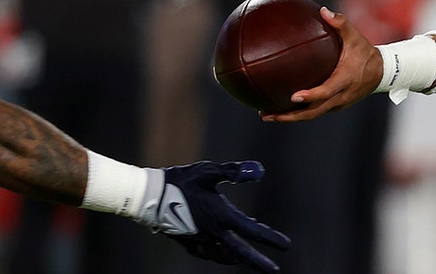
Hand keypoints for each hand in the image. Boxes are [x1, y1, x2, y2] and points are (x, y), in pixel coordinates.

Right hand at [140, 160, 289, 272]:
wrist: (149, 197)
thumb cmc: (181, 180)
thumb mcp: (208, 172)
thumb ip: (233, 171)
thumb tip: (258, 170)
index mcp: (221, 216)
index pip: (252, 230)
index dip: (270, 238)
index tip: (286, 246)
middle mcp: (213, 233)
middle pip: (241, 252)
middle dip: (258, 262)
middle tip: (273, 271)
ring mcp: (200, 240)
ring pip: (224, 254)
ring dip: (239, 258)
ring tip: (247, 259)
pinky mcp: (188, 242)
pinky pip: (208, 253)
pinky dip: (219, 255)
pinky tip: (221, 252)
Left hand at [262, 7, 382, 122]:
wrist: (382, 72)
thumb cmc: (365, 52)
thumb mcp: (356, 36)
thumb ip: (340, 23)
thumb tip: (323, 10)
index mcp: (345, 80)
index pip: (327, 91)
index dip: (311, 96)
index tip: (294, 96)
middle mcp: (341, 96)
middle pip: (313, 112)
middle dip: (290, 116)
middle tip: (267, 114)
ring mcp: (338, 104)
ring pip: (312, 115)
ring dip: (290, 117)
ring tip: (267, 114)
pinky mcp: (335, 105)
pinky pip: (315, 111)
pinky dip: (299, 112)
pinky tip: (282, 107)